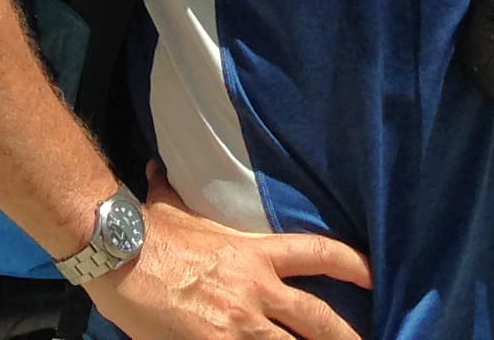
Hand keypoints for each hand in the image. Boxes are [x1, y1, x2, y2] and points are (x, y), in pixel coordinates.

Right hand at [86, 169, 372, 339]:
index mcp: (254, 253)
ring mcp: (240, 324)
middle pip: (319, 318)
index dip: (353, 265)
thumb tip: (156, 170)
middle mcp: (256, 289)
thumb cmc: (147, 232)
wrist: (120, 255)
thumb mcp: (169, 208)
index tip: (373, 276)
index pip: (318, 253)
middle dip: (345, 336)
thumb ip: (171, 192)